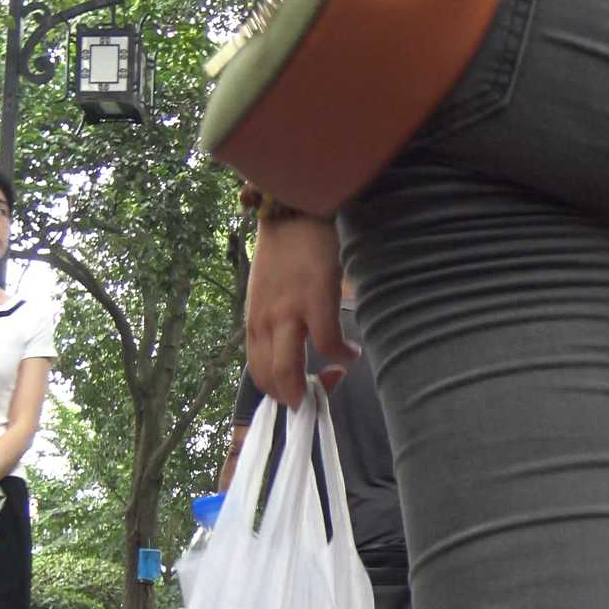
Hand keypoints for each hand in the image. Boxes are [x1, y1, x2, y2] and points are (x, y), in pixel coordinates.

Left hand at [246, 216, 358, 406]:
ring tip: (337, 374)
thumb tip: (296, 350)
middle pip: (271, 381)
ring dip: (316, 385)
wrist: (295, 210)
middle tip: (323, 390)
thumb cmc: (287, 250)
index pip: (260, 375)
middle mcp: (264, 322)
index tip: (306, 389)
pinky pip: (328, 344)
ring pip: (289, 371)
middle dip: (297, 398)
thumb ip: (276, 322)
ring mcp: (287, 312)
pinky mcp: (315, 299)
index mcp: (254, 322)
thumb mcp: (269, 294)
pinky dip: (344, 355)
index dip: (283, 393)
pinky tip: (354, 350)